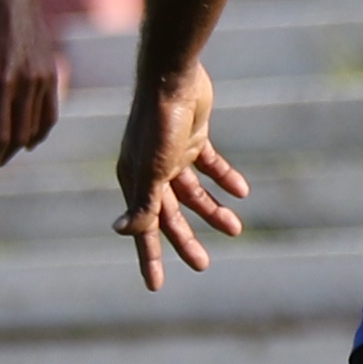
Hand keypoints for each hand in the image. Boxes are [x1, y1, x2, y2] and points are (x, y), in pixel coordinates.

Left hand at [0, 0, 65, 178]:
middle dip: (2, 157)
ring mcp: (42, 78)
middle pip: (18, 137)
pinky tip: (28, 138)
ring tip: (3, 153)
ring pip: (35, 127)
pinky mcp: (52, 72)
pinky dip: (40, 130)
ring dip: (19, 146)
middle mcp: (24, 84)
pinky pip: (50, 112)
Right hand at [115, 62, 248, 289]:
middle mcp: (151, 171)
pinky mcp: (194, 137)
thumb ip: (143, 202)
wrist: (173, 76)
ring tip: (235, 228)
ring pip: (194, 192)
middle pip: (171, 215)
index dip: (150, 257)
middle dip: (186, 240)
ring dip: (213, 210)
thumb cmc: (158, 123)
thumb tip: (121, 233)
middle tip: (203, 265)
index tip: (156, 286)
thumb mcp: (152, 168)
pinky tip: (241, 192)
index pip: (144, 228)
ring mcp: (173, 154)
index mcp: (135, 181)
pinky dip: (224, 179)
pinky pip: (210, 165)